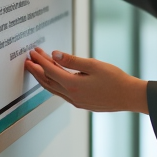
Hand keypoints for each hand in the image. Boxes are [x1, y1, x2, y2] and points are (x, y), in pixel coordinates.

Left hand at [24, 48, 148, 113]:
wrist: (128, 96)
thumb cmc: (115, 79)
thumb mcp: (94, 65)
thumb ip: (72, 60)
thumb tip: (55, 54)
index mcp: (73, 85)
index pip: (50, 70)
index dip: (40, 60)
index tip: (33, 52)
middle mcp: (71, 95)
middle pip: (47, 82)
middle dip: (36, 70)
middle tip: (28, 60)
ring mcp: (75, 101)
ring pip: (52, 89)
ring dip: (43, 78)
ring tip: (37, 68)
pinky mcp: (80, 103)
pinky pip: (61, 93)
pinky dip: (53, 84)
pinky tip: (54, 78)